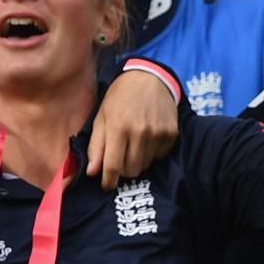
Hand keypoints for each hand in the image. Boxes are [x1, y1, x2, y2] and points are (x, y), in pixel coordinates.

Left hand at [85, 70, 180, 188]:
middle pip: (131, 170)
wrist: (149, 78)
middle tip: (120, 156)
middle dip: (123, 169)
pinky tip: (148, 137)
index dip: (108, 180)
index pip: (113, 166)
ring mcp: (158, 133)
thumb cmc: (120, 97)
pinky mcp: (171, 133)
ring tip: (134, 143)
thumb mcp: (102, 117)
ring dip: (137, 160)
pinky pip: (159, 156)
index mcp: (118, 127)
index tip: (107, 185)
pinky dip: (152, 153)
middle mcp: (140, 131)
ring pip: (145, 165)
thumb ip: (97, 146)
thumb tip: (92, 172)